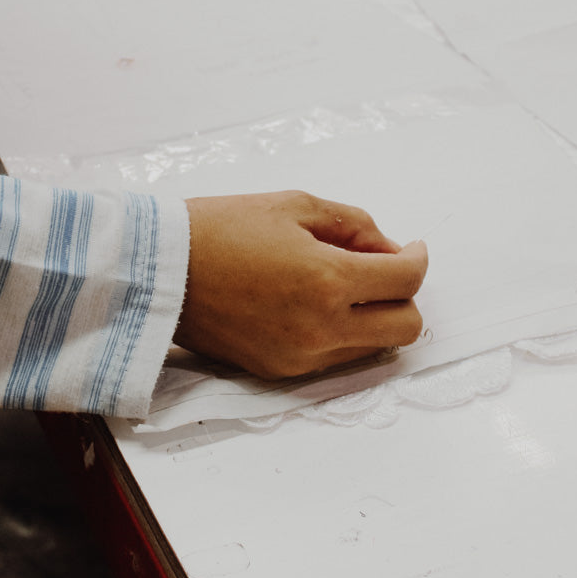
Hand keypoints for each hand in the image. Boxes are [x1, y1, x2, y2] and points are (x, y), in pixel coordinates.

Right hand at [176, 191, 427, 379]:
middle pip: (406, 327)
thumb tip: (390, 250)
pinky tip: (315, 303)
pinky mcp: (280, 372)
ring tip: (341, 284)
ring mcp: (301, 357)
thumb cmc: (222, 228)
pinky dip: (340, 332)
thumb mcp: (296, 205)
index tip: (410, 248)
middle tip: (382, 270)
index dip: (417, 259)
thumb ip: (355, 226)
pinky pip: (335, 357)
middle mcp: (321, 328)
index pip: (406, 281)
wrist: (159, 271)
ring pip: (374, 347)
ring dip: (374, 316)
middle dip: (404, 295)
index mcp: (327, 280)